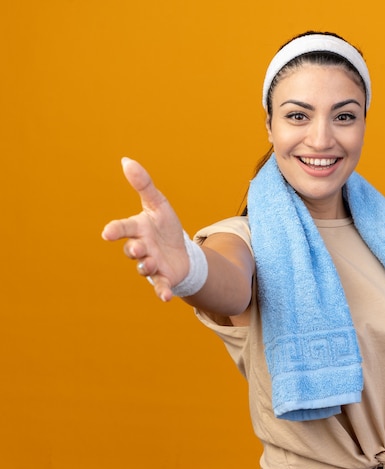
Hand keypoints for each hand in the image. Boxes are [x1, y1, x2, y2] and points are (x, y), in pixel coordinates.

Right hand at [101, 157, 188, 300]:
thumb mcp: (159, 204)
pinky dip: (162, 292)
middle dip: (133, 249)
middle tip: (136, 248)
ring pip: (144, 268)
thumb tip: (126, 160)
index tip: (107, 233)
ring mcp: (151, 264)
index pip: (123, 228)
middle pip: (133, 250)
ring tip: (151, 263)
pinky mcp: (163, 278)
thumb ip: (144, 184)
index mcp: (138, 229)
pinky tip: (166, 297)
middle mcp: (141, 248)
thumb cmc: (165, 227)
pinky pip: (160, 287)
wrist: (182, 252)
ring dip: (146, 266)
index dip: (115, 230)